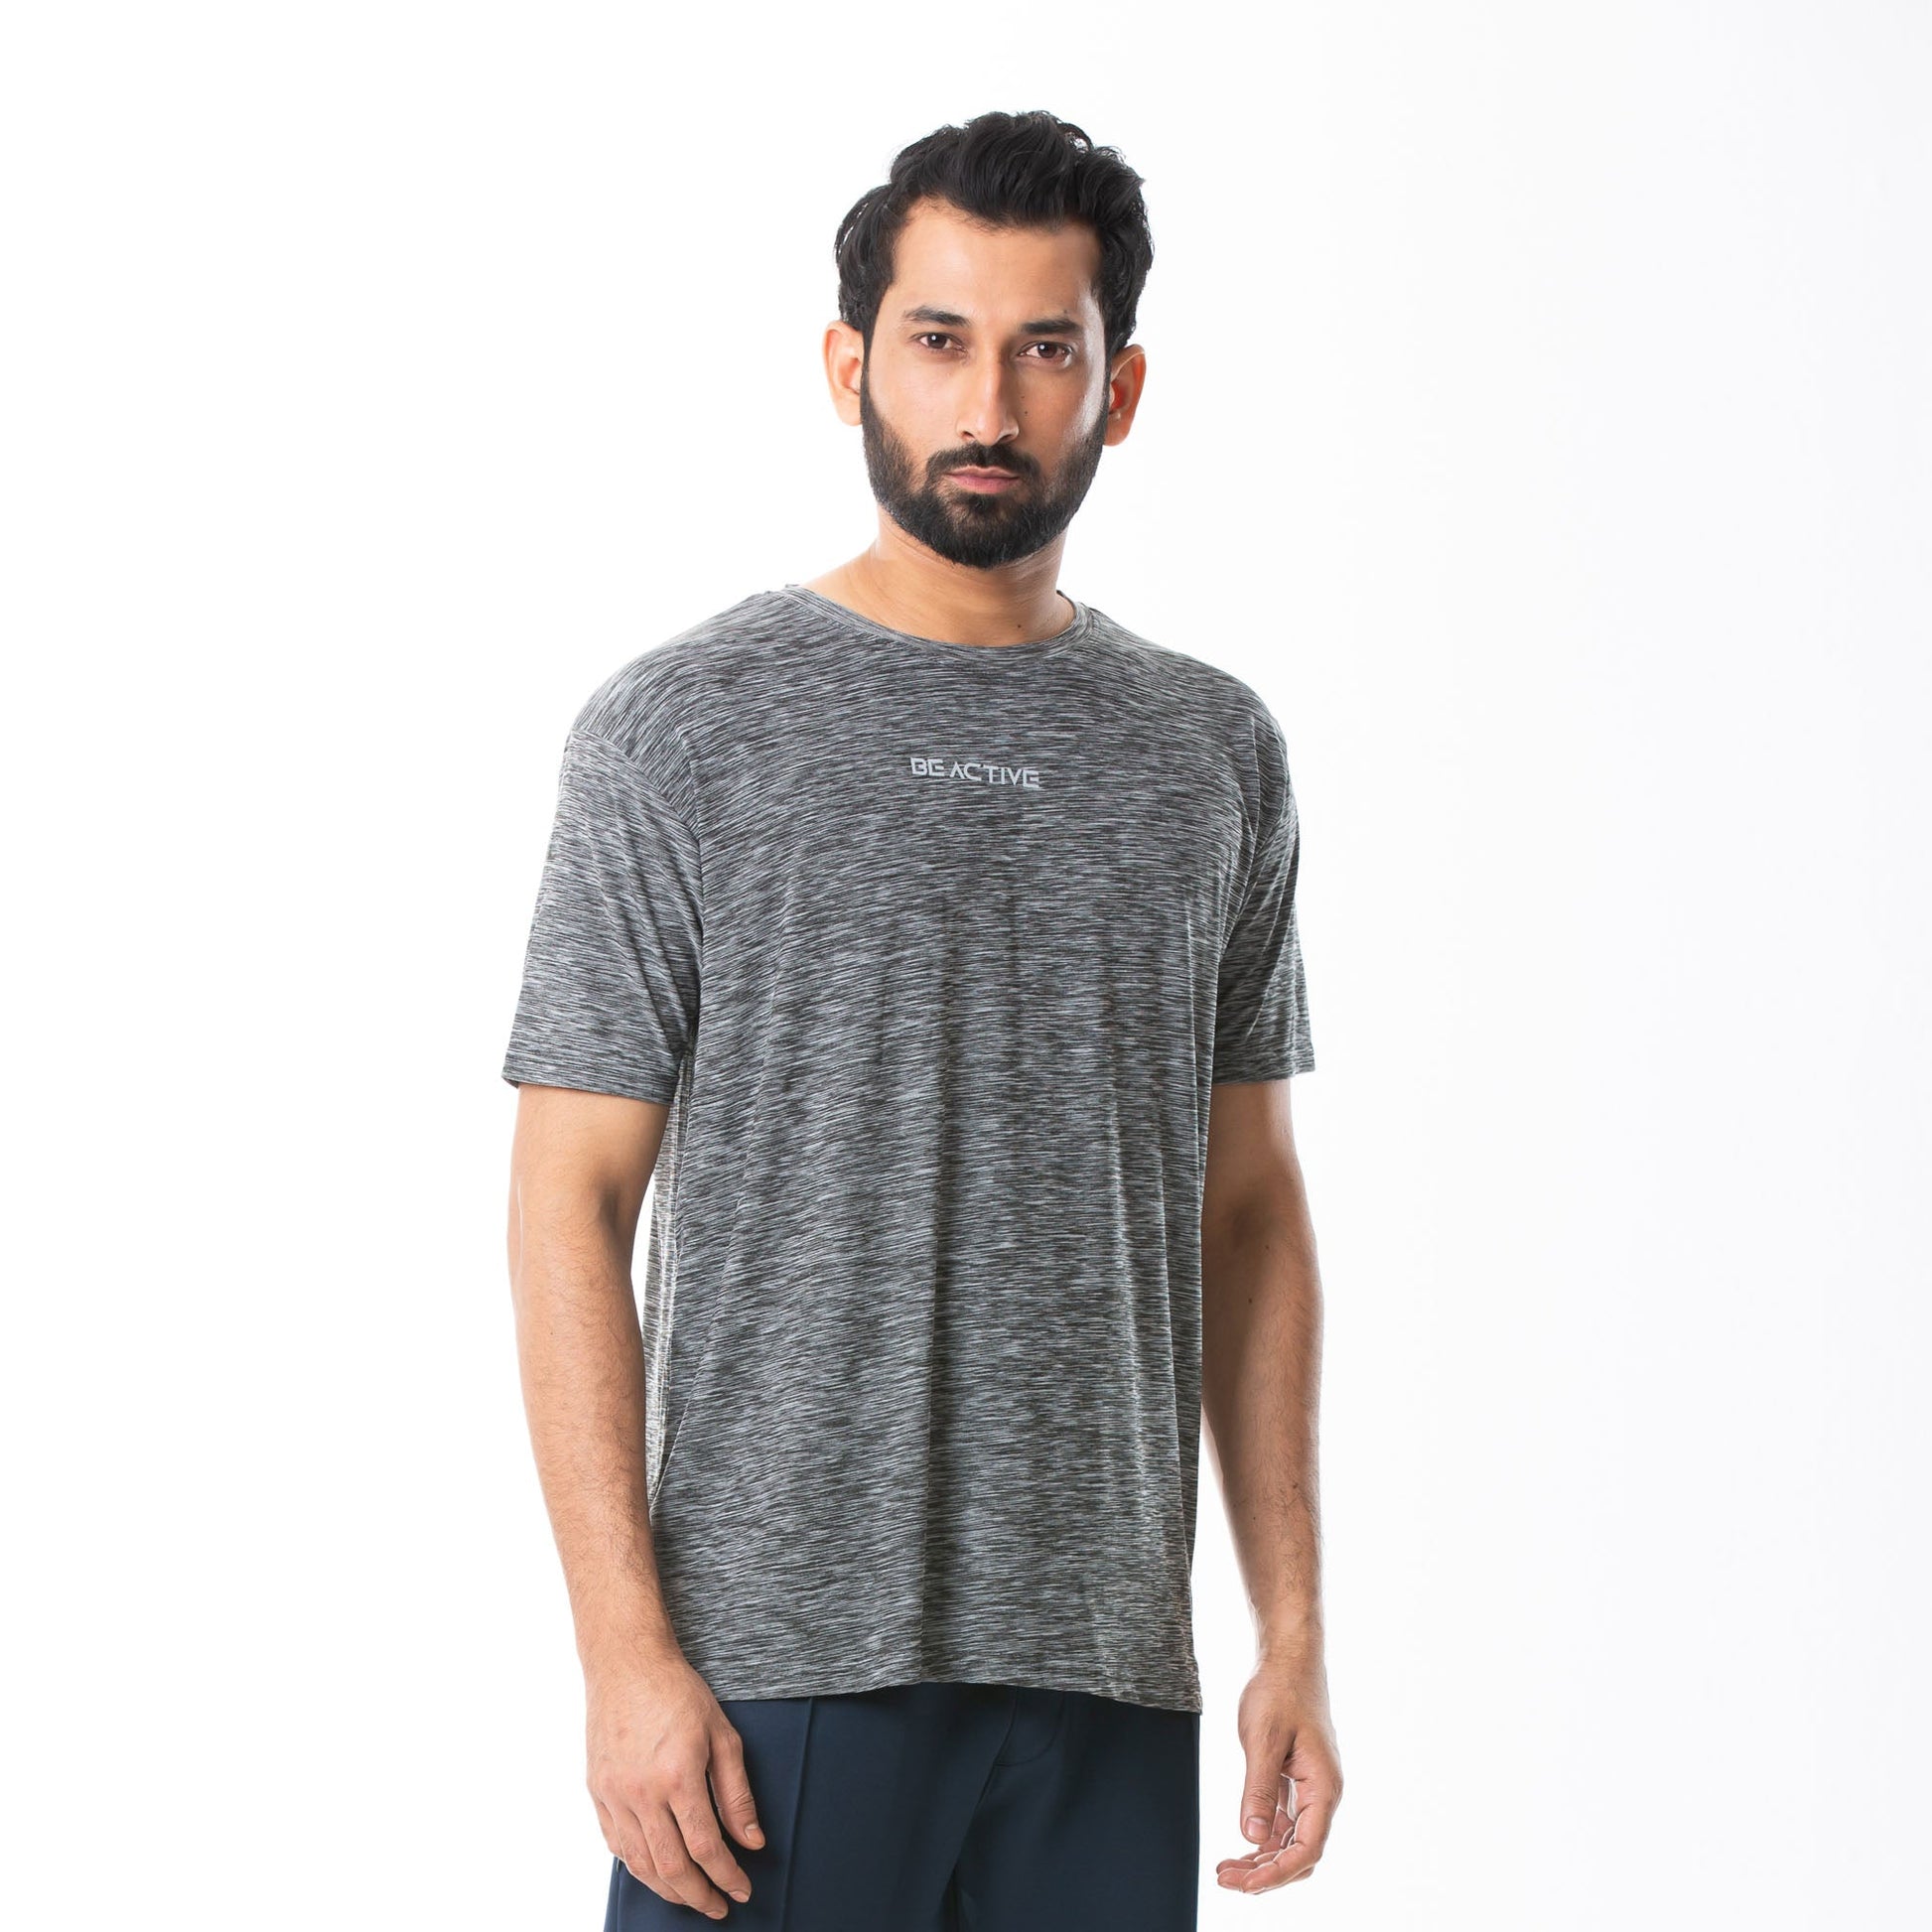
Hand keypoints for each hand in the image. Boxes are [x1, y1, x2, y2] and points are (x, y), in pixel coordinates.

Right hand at [586, 1650, 763, 1919]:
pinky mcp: (597, 1791)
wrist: (627, 1663)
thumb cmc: (678, 1692)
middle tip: (718, 1906)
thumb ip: (737, 1793)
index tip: (741, 1890)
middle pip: (671, 1867)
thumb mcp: (722, 1735)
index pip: (706, 1847)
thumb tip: (751, 1841)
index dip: (726, 1876)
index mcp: (678, 1776)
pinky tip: (655, 1870)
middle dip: (698, 1895)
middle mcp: (642, 1792)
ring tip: (690, 1895)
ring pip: (639, 1864)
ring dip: (667, 1889)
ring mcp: (614, 1794)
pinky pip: (615, 1844)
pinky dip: (637, 1866)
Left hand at [1215, 1653, 1342, 1894]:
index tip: (1243, 1884)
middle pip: (1300, 1854)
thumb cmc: (1280, 1691)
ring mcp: (1311, 1789)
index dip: (1276, 1874)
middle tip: (1226, 1880)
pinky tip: (1241, 1845)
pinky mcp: (1297, 1780)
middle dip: (1266, 1874)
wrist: (1289, 1658)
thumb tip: (1252, 1837)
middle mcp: (1323, 1794)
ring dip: (1262, 1859)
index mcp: (1324, 1788)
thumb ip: (1259, 1789)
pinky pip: (1285, 1822)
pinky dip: (1264, 1838)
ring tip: (1226, 1869)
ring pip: (1291, 1841)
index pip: (1307, 1850)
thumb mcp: (1263, 1739)